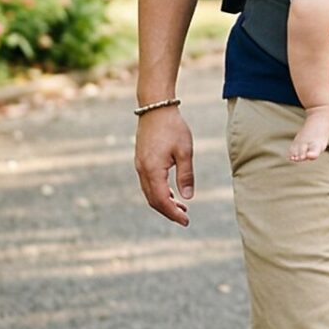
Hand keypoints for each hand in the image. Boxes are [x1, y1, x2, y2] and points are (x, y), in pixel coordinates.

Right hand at [134, 106, 195, 225]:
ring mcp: (140, 165)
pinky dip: (159, 192)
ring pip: (149, 192)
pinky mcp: (141, 160)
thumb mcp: (185, 151)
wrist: (155, 107)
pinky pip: (148, 183)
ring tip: (181, 207)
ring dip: (164, 202)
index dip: (173, 213)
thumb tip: (188, 197)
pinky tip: (172, 193)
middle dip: (168, 211)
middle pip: (153, 200)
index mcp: (153, 170)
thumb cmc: (173, 127)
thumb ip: (186, 175)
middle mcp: (142, 170)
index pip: (162, 200)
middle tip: (184, 218)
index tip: (186, 222)